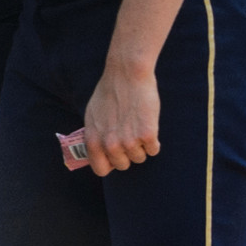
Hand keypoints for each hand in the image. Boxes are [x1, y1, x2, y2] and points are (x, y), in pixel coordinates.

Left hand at [82, 61, 160, 176]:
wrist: (127, 75)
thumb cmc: (109, 92)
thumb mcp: (92, 116)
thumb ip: (95, 137)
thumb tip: (99, 153)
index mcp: (93, 140)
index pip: (100, 169)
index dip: (109, 164)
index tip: (115, 158)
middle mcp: (110, 144)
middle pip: (122, 165)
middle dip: (127, 154)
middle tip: (129, 136)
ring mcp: (128, 142)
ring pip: (139, 158)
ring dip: (141, 146)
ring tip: (137, 127)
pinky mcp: (147, 136)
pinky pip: (154, 150)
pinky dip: (154, 141)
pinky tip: (148, 125)